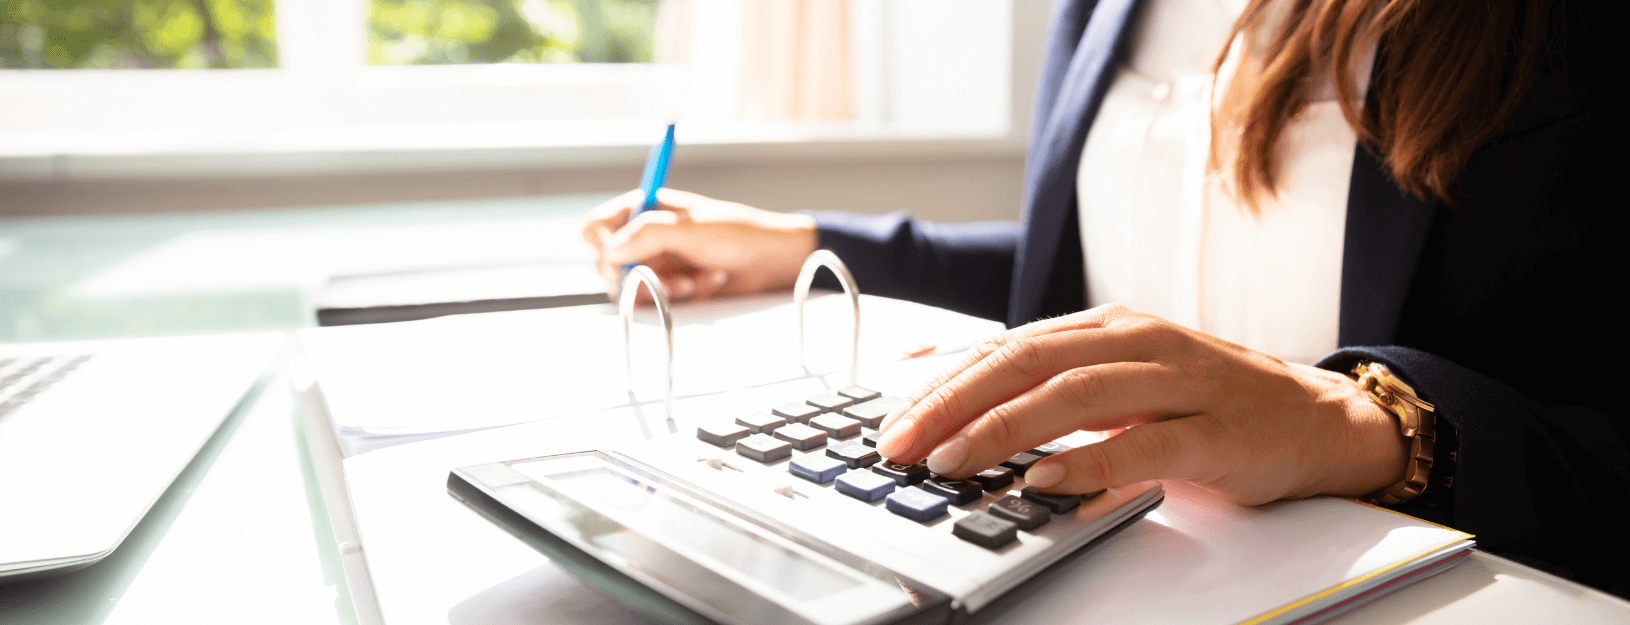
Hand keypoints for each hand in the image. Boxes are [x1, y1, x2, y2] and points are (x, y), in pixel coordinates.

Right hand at [582, 188, 817, 301]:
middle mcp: (646, 234)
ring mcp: (657, 261)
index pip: (597, 226)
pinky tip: (705, 283)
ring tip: (695, 280)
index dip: (603, 245)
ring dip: (663, 286)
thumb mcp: (693, 229)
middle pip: (608, 262)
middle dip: (639, 273)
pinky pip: (655, 299)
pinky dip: (679, 295)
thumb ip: (650, 235)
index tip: (621, 259)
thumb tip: (611, 251)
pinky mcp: (670, 285)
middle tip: (663, 275)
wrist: (774, 261)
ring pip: (631, 286)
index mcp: (645, 208)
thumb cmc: (740, 234)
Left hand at [875, 304, 1406, 504]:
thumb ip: (1048, 384)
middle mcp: (1138, 343)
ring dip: (1005, 429)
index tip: (893, 422)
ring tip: (955, 461)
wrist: (1318, 418)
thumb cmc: (1207, 402)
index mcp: (1107, 327)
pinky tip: (1045, 482)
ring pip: (1076, 395)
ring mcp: (1181, 385)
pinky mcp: (1218, 434)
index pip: (1006, 346)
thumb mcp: (1121, 379)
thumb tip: (953, 394)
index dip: (944, 383)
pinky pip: (1144, 447)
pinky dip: (1089, 465)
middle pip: (1028, 361)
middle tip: (904, 444)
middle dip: (954, 403)